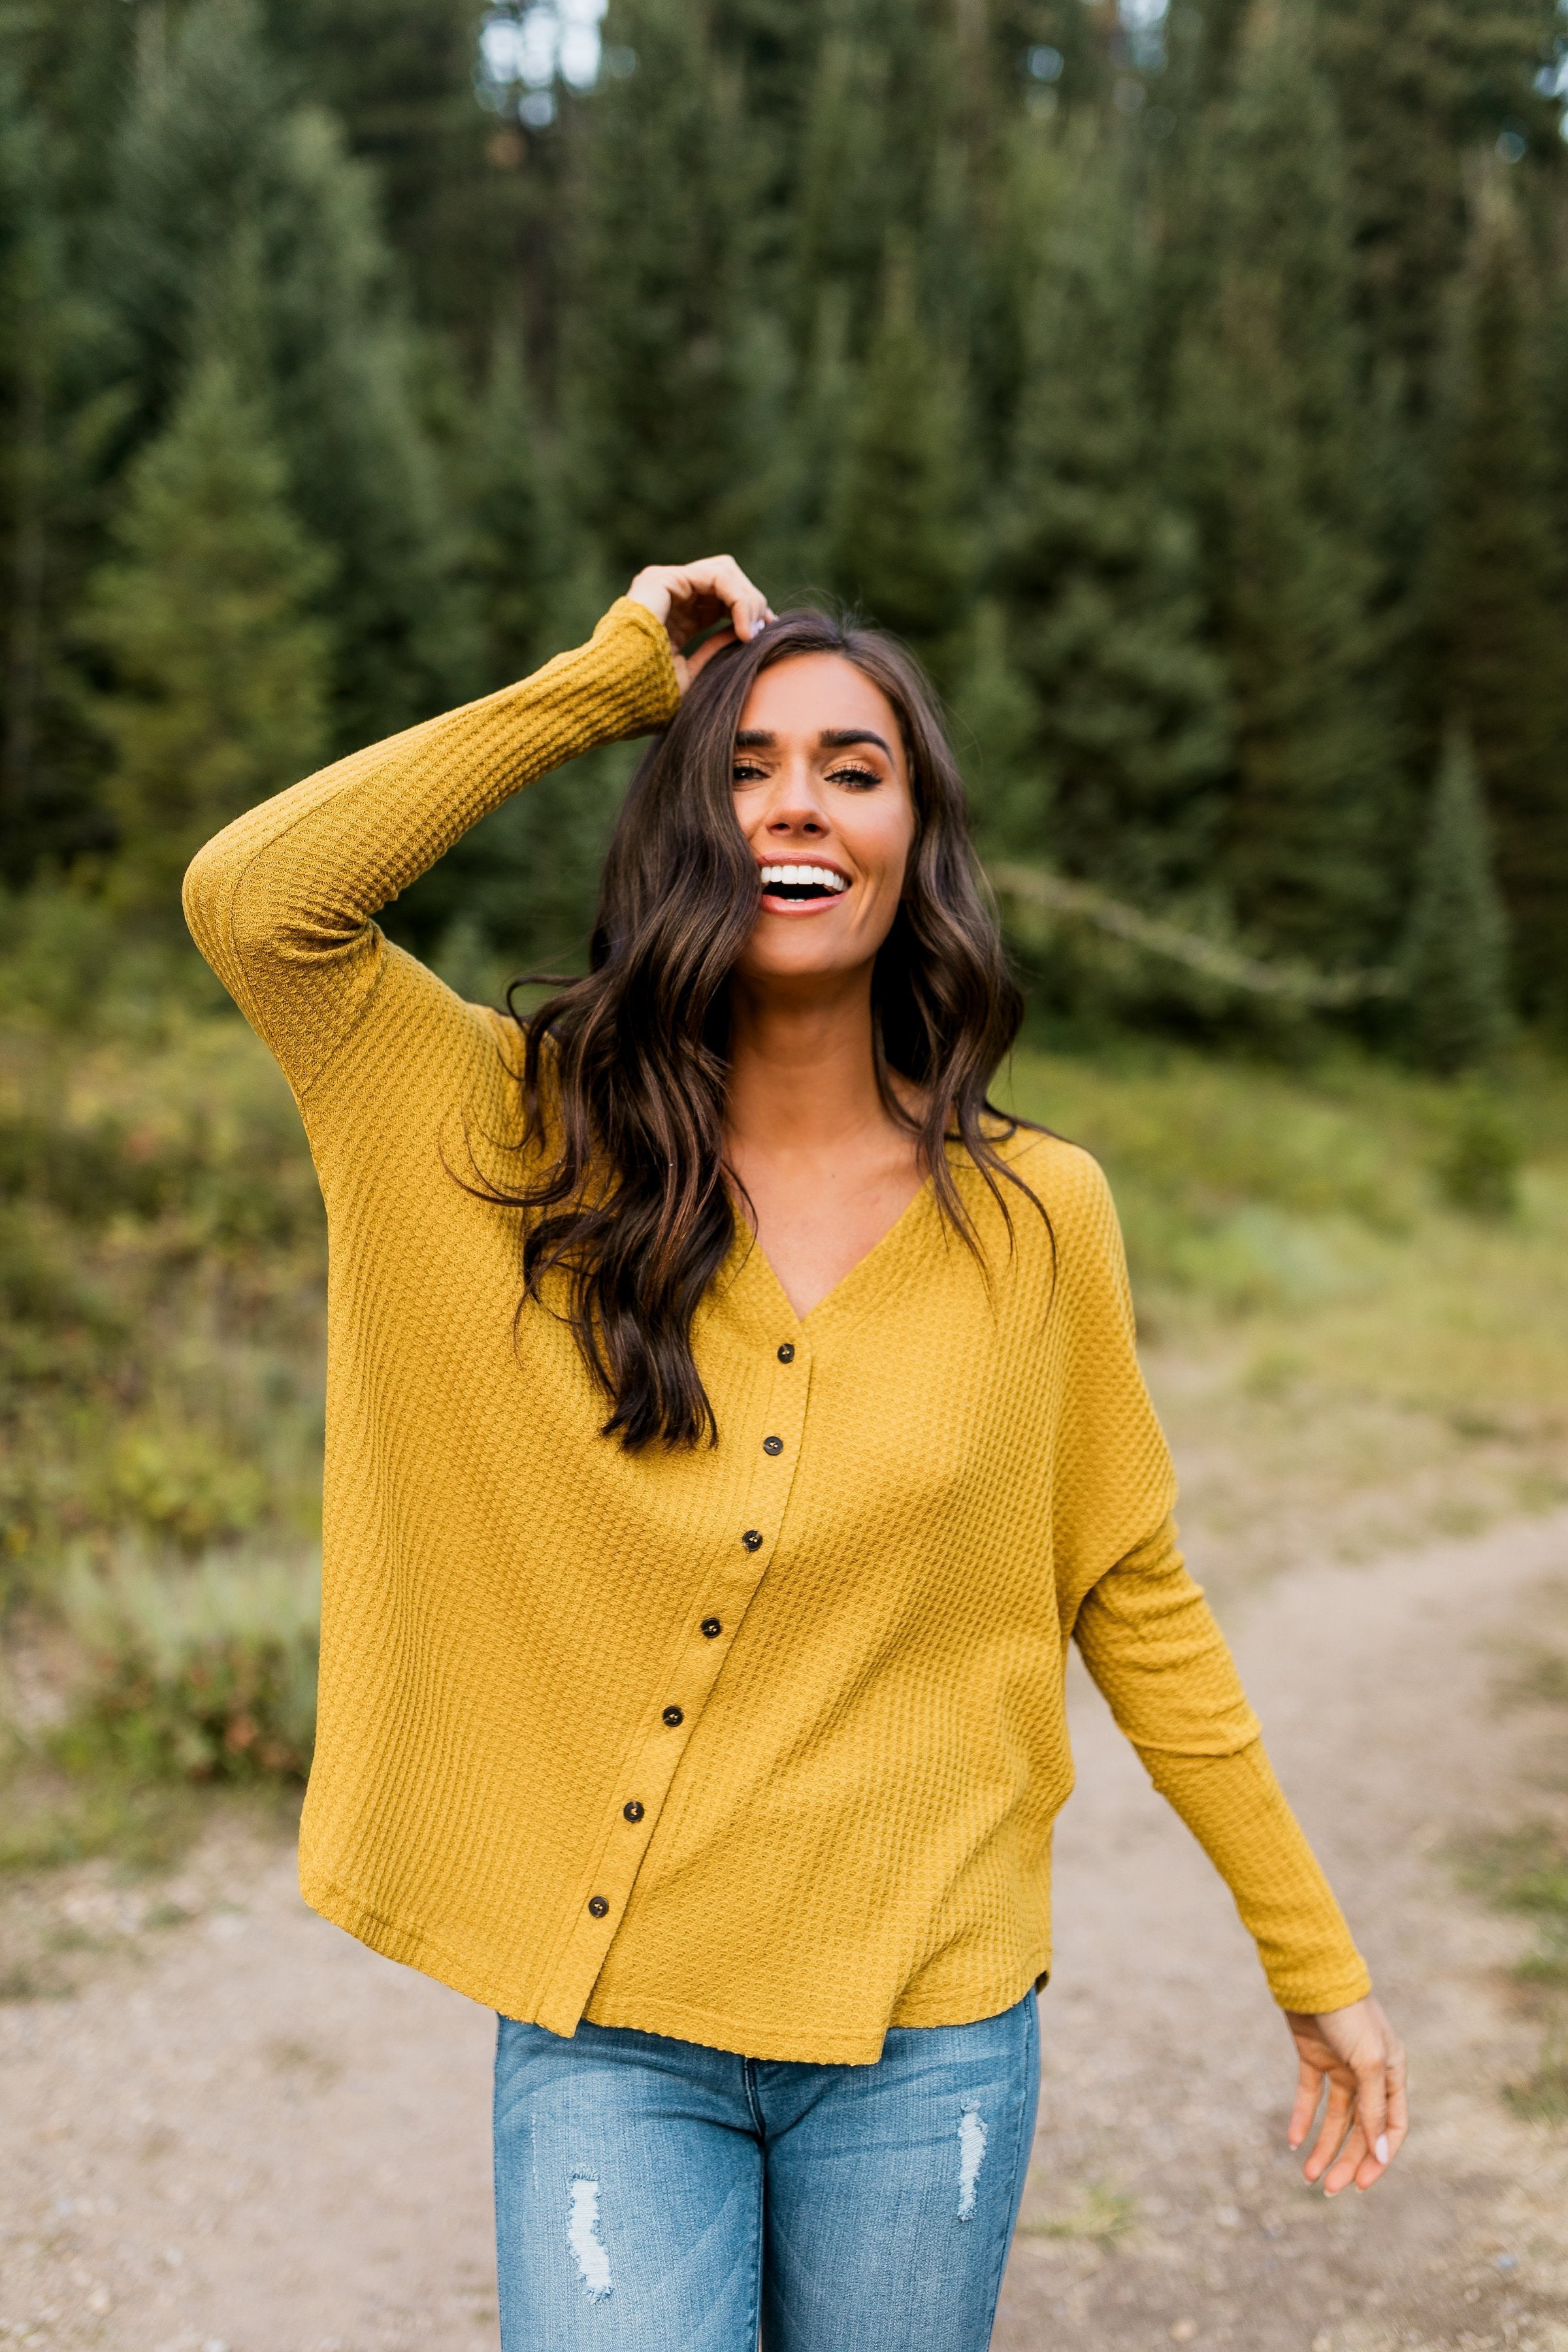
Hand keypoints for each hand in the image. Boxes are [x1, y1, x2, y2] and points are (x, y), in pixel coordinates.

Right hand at [627, 556, 774, 693]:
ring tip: (753, 632)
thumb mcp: (692, 678)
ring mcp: (664, 583)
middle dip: (753, 603)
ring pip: (725, 571)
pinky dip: (739, 599)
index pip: (723, 599)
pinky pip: (717, 576)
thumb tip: (750, 632)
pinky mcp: (662, 579)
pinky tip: (744, 628)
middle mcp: (671, 595)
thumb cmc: (646, 699)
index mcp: (678, 617)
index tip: (767, 635)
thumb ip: (717, 651)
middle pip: (728, 579)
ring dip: (749, 600)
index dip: (750, 612)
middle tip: (764, 632)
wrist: (612, 697)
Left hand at [1284, 1993, 1406, 2194]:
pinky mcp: (1313, 2056)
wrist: (1313, 1974)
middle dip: (1346, 2160)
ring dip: (1323, 2145)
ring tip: (1307, 2176)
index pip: (1391, 2128)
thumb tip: (1379, 2154)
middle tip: (1327, 2188)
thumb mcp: (1368, 2063)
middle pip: (1360, 2128)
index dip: (1378, 2158)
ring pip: (1335, 2117)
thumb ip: (1373, 2108)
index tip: (1361, 2185)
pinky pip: (1309, 2094)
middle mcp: (1369, 2073)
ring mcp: (1340, 2065)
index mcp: (1392, 2074)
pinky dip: (1302, 2116)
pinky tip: (1293, 2140)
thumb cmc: (1349, 2015)